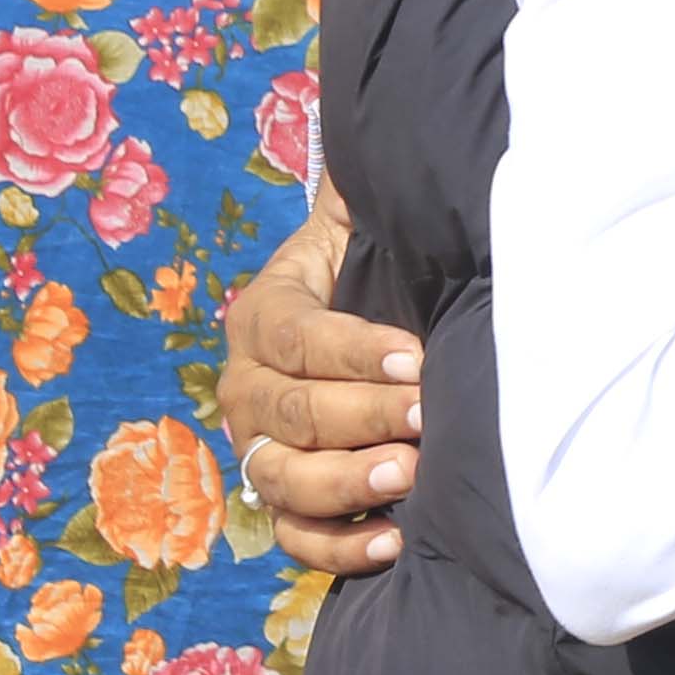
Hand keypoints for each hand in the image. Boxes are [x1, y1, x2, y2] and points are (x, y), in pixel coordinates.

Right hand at [216, 209, 425, 572]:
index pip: (294, 335)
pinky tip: (394, 538)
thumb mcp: (369, 218)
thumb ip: (371, 187)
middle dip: (362, 416)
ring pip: (280, 479)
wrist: (379, 314)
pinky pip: (297, 538)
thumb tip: (391, 127)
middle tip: (427, 417)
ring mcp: (260, 449)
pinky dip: (340, 547)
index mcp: (263, 312)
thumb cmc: (385, 263)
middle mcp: (247, 386)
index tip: (415, 356)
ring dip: (344, 483)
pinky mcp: (288, 503)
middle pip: (289, 411)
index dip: (351, 350)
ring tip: (410, 476)